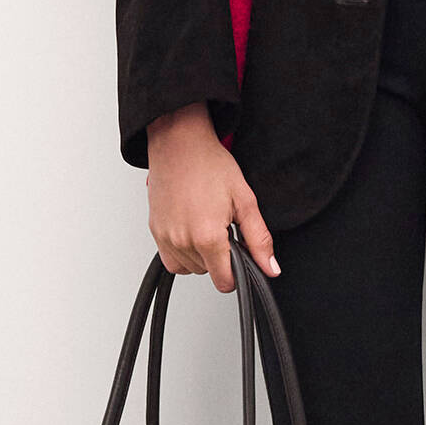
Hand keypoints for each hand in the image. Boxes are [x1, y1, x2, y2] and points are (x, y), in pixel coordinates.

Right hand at [145, 104, 278, 292]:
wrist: (179, 143)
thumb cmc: (209, 164)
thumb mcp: (245, 201)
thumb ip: (259, 239)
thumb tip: (270, 268)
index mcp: (207, 236)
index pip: (224, 281)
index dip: (237, 272)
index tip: (239, 255)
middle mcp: (183, 241)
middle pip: (208, 273)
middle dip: (220, 258)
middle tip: (224, 228)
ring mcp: (166, 238)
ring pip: (190, 268)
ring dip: (201, 256)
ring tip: (207, 225)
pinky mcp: (155, 232)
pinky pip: (171, 260)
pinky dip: (183, 254)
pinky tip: (192, 232)